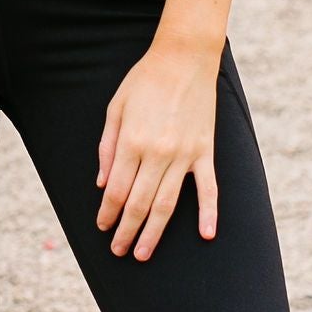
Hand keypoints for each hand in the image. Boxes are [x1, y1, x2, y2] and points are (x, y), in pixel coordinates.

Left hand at [96, 37, 219, 260]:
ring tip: (143, 253)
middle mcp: (157, 153)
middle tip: (119, 251)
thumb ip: (107, 148)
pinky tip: (206, 234)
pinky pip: (208, 188)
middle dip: (126, 230)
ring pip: (168, 203)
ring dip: (154, 232)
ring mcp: (184, 154)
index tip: (102, 227)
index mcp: (132, 142)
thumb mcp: (116, 108)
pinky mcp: (205, 151)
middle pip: (140, 203)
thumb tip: (103, 184)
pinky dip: (208, 212)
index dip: (108, 213)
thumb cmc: (145, 80)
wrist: (185, 58)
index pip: (117, 190)